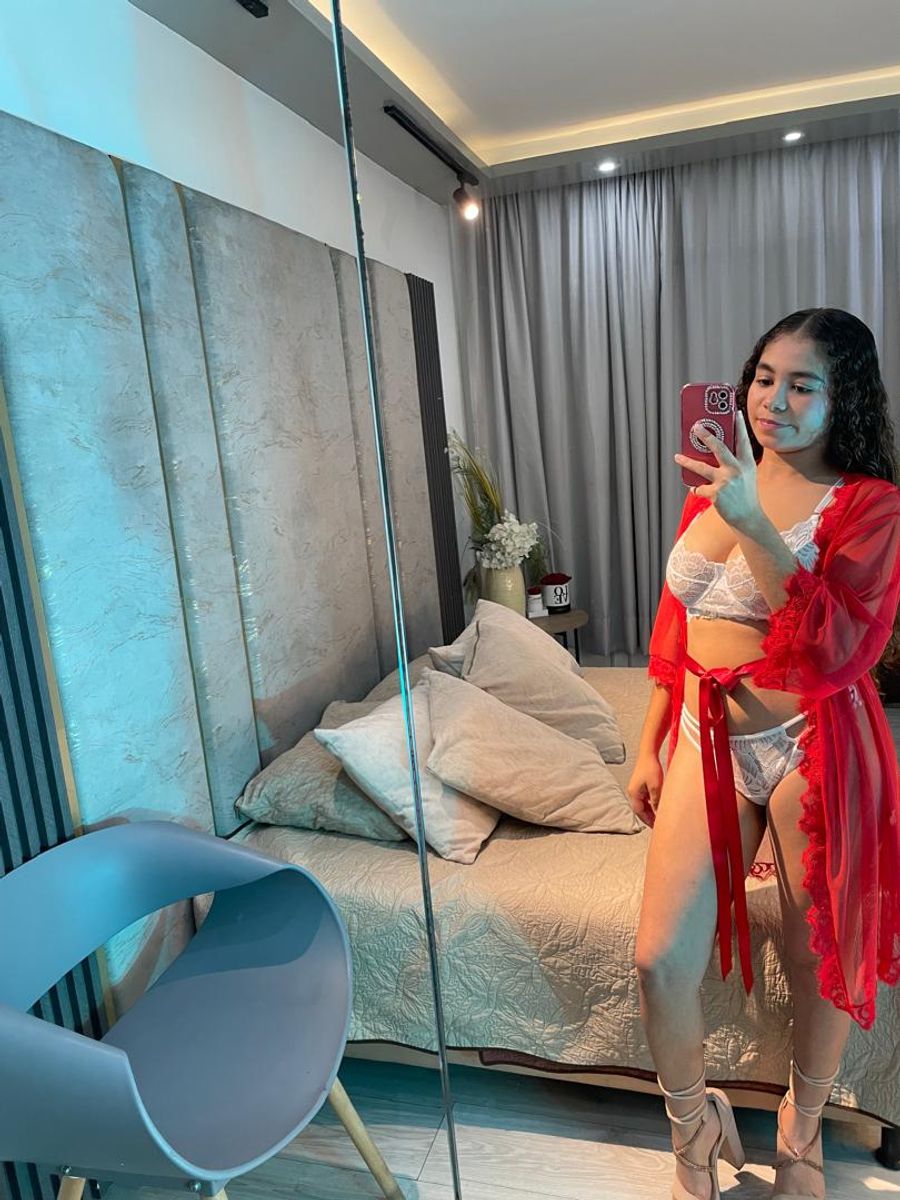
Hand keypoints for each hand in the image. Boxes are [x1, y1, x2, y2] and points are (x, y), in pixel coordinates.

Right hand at [627, 752, 663, 827]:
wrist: (649, 753)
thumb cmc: (650, 767)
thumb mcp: (656, 787)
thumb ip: (656, 802)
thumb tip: (659, 813)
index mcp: (634, 793)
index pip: (640, 812)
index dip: (648, 820)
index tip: (656, 827)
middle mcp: (633, 791)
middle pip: (640, 809)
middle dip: (649, 817)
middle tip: (658, 824)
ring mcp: (636, 787)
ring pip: (643, 803)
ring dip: (650, 810)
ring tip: (659, 816)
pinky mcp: (641, 784)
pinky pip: (646, 798)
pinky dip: (651, 803)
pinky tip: (658, 804)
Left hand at [674, 410, 761, 530]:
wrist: (748, 517)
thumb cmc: (745, 495)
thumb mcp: (747, 475)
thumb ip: (736, 463)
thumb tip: (714, 452)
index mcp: (747, 463)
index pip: (743, 440)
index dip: (739, 425)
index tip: (735, 412)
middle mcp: (737, 469)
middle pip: (719, 447)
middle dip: (706, 435)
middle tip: (696, 427)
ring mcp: (726, 481)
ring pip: (701, 467)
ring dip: (687, 461)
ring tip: (677, 457)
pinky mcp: (717, 493)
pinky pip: (700, 488)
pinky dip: (697, 489)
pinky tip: (697, 490)